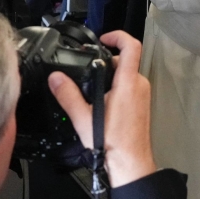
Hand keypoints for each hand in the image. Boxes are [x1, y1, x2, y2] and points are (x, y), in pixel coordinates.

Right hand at [48, 31, 154, 187]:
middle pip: (125, 60)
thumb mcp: (84, 117)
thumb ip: (68, 95)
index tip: (103, 38)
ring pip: (126, 74)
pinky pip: (129, 86)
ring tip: (92, 90)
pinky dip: (116, 87)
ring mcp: (143, 94)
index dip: (118, 36)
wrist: (130, 162)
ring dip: (110, 76)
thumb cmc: (113, 143)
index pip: (131, 46)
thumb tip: (56, 78)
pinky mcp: (142, 103)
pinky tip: (102, 103)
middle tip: (88, 70)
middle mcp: (139, 85)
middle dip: (106, 62)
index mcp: (128, 83)